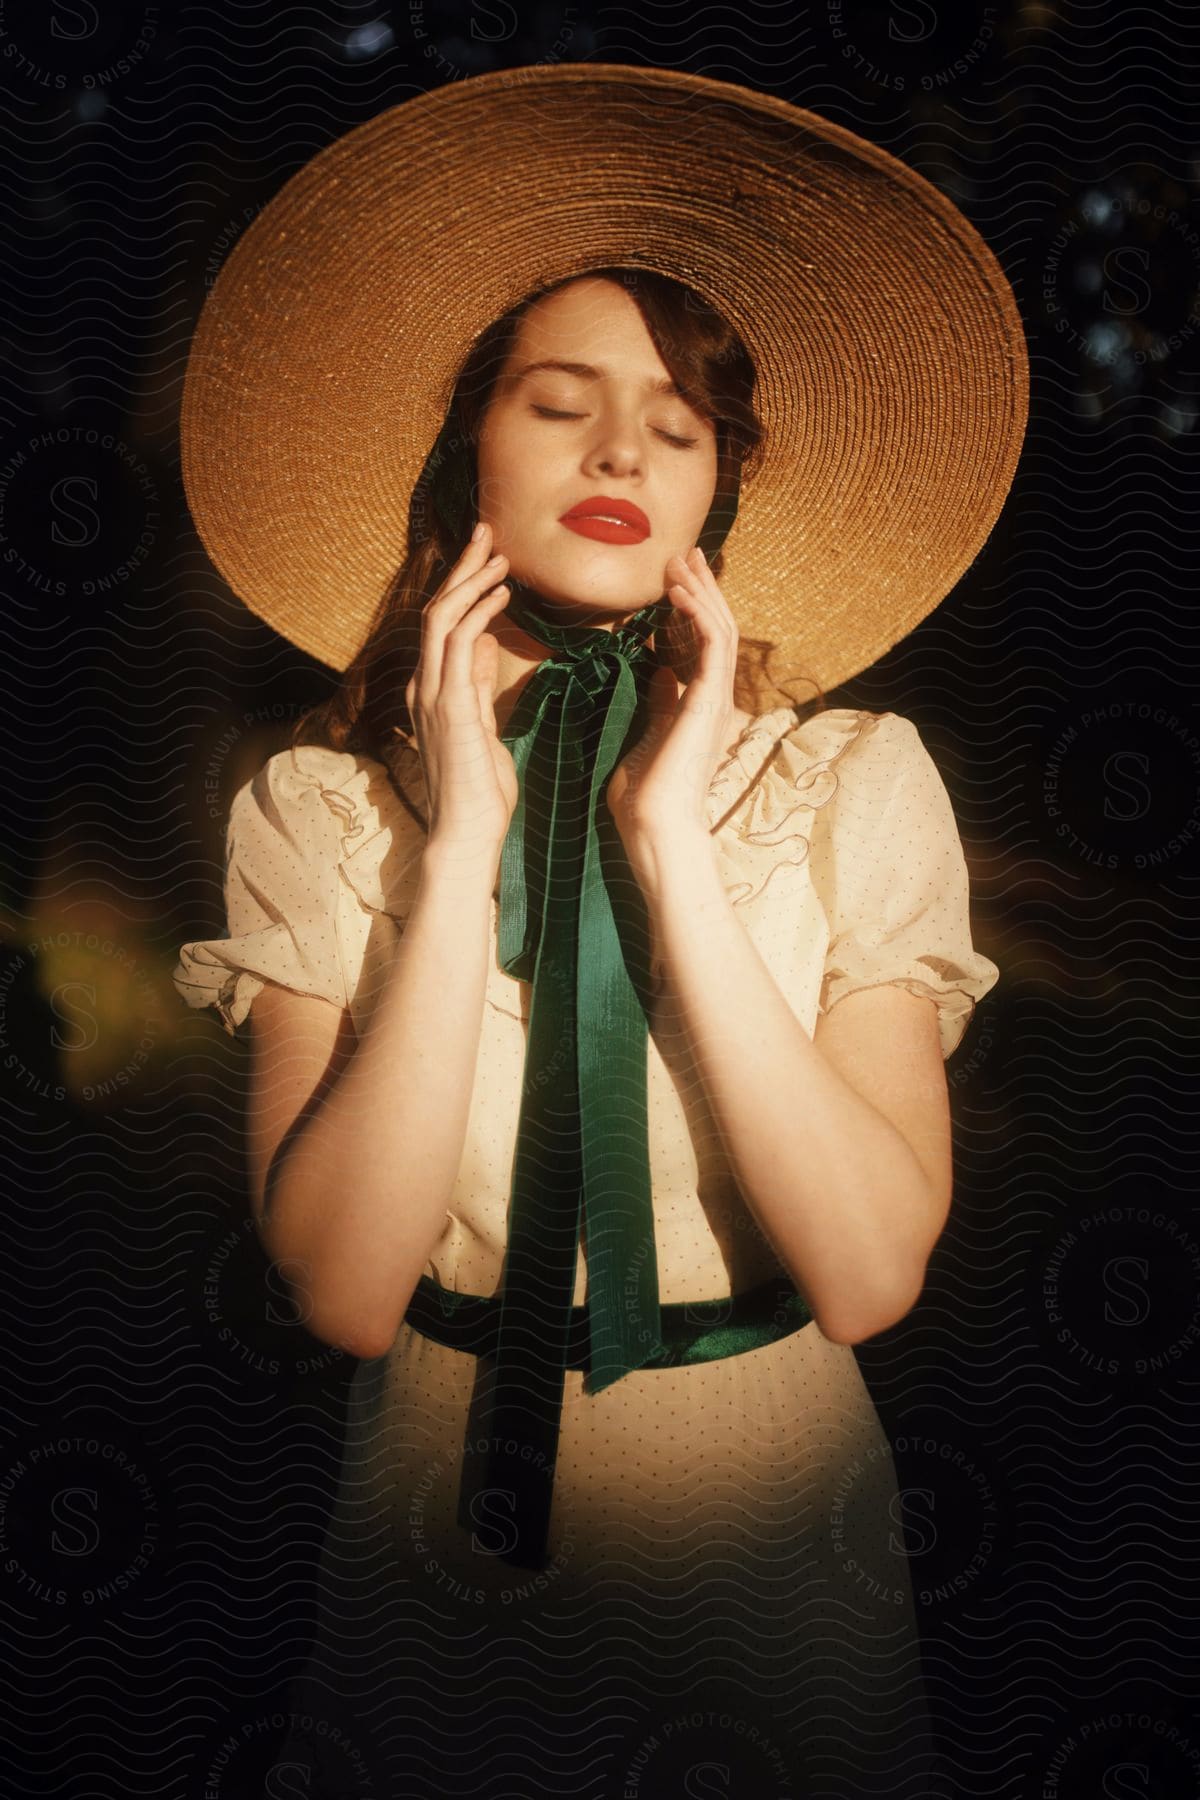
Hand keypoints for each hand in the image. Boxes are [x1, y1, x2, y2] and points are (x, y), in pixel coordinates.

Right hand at [405, 521, 517, 858]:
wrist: (469, 833)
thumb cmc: (480, 791)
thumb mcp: (482, 726)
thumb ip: (476, 685)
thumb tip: (481, 646)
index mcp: (433, 690)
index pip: (441, 624)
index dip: (462, 585)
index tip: (488, 558)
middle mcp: (425, 685)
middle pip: (436, 608)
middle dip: (461, 566)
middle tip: (487, 531)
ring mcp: (432, 695)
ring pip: (441, 617)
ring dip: (470, 579)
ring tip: (498, 553)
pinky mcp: (449, 707)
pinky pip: (456, 644)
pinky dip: (477, 611)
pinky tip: (500, 593)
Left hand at [605, 545, 737, 840]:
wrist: (653, 828)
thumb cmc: (644, 799)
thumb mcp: (647, 737)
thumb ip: (659, 704)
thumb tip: (660, 676)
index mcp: (698, 706)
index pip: (702, 645)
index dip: (692, 608)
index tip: (676, 581)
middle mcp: (712, 699)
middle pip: (716, 628)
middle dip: (702, 588)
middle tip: (687, 554)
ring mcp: (714, 700)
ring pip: (719, 630)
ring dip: (700, 592)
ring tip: (682, 561)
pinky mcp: (707, 703)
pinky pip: (711, 646)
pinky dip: (697, 613)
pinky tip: (679, 591)